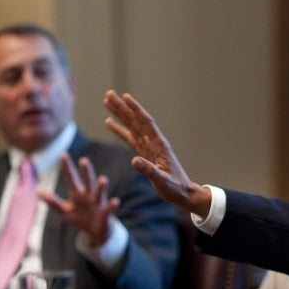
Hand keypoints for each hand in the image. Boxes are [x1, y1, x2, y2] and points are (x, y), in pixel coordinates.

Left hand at [38, 153, 118, 246]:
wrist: (96, 232)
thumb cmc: (80, 218)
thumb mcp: (65, 211)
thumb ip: (53, 202)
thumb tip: (39, 192)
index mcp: (77, 194)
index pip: (71, 178)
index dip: (67, 167)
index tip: (63, 154)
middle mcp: (89, 195)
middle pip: (87, 181)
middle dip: (86, 172)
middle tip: (84, 161)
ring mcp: (98, 203)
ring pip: (100, 193)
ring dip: (101, 187)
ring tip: (103, 179)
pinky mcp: (105, 213)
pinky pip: (109, 208)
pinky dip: (112, 205)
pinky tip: (115, 201)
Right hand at [103, 90, 211, 217]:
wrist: (182, 193)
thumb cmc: (175, 188)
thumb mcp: (162, 181)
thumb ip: (149, 171)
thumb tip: (133, 161)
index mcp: (159, 145)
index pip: (146, 123)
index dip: (136, 110)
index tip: (125, 97)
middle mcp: (153, 142)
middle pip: (136, 120)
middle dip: (122, 107)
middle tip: (109, 94)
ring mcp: (148, 146)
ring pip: (131, 126)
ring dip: (119, 114)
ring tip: (107, 102)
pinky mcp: (143, 153)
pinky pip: (129, 137)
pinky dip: (119, 129)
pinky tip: (109, 122)